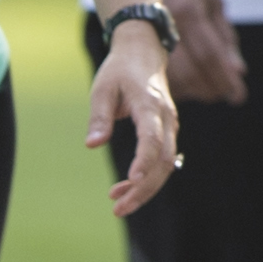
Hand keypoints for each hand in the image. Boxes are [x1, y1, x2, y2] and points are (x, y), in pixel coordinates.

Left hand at [91, 28, 182, 217]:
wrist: (143, 53)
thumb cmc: (119, 70)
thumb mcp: (102, 89)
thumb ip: (99, 117)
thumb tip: (92, 145)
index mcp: (150, 104)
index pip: (151, 138)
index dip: (143, 160)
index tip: (131, 180)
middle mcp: (166, 117)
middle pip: (162, 160)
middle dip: (143, 188)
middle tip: (117, 208)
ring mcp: (170, 125)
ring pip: (166, 164)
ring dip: (146, 188)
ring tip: (119, 204)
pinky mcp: (168, 131)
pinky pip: (164, 159)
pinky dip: (149, 177)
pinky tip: (128, 187)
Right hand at [158, 0, 247, 105]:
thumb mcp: (213, 2)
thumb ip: (225, 37)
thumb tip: (238, 71)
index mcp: (188, 11)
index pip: (210, 55)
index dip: (225, 79)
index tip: (238, 96)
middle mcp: (166, 25)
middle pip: (190, 72)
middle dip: (210, 88)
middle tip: (226, 93)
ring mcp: (148, 35)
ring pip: (172, 78)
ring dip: (195, 91)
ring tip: (211, 90)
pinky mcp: (138, 45)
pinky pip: (159, 75)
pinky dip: (178, 86)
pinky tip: (190, 84)